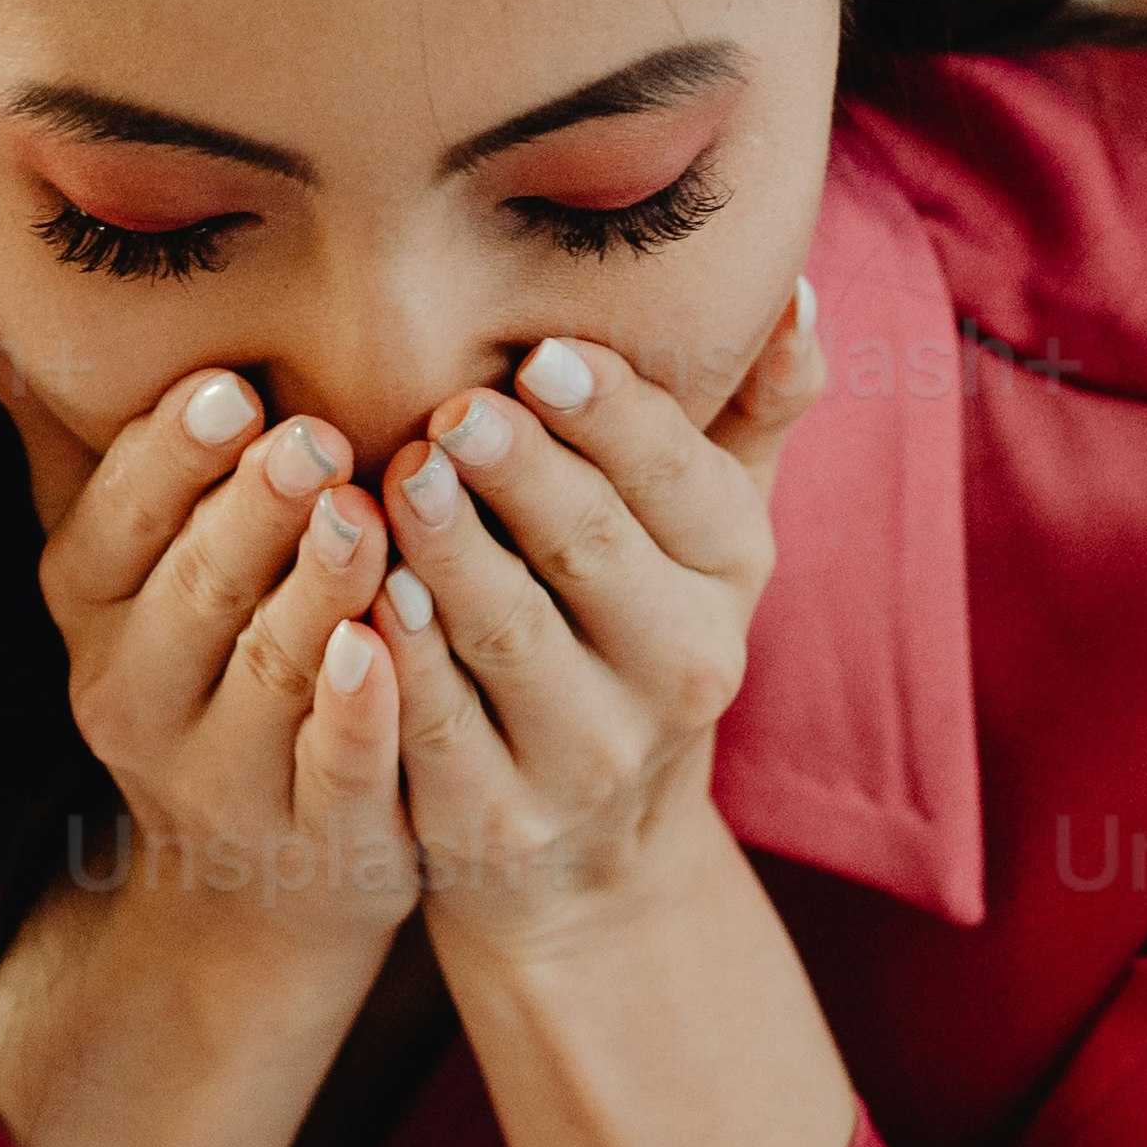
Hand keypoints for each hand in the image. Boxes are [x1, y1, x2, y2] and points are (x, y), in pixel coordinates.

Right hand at [34, 363, 414, 984]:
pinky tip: (386, 649)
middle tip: (313, 442)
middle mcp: (138, 698)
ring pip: (267, 675)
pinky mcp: (316, 837)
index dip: (168, 460)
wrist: (256, 886)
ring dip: (313, 594)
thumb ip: (84, 464)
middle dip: (250, 513)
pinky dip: (356, 712)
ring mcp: (225, 778)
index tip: (228, 391)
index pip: (115, 525)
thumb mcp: (127, 577)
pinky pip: (333, 770)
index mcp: (94, 614)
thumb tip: (9, 332)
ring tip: (364, 520)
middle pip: (193, 593)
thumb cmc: (208, 673)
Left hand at [367, 288, 825, 956]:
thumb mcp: (706, 533)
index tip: (539, 356)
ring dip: (448, 554)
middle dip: (520, 473)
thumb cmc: (632, 634)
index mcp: (730, 574)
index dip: (609, 415)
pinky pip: (435, 724)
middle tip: (451, 410)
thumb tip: (791, 291)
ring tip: (395, 481)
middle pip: (591, 548)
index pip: (677, 477)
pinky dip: (395, 658)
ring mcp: (588, 753)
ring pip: (508, 634)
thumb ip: (748, 412)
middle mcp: (682, 667)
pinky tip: (354, 597)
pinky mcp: (496, 818)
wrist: (594, 855)